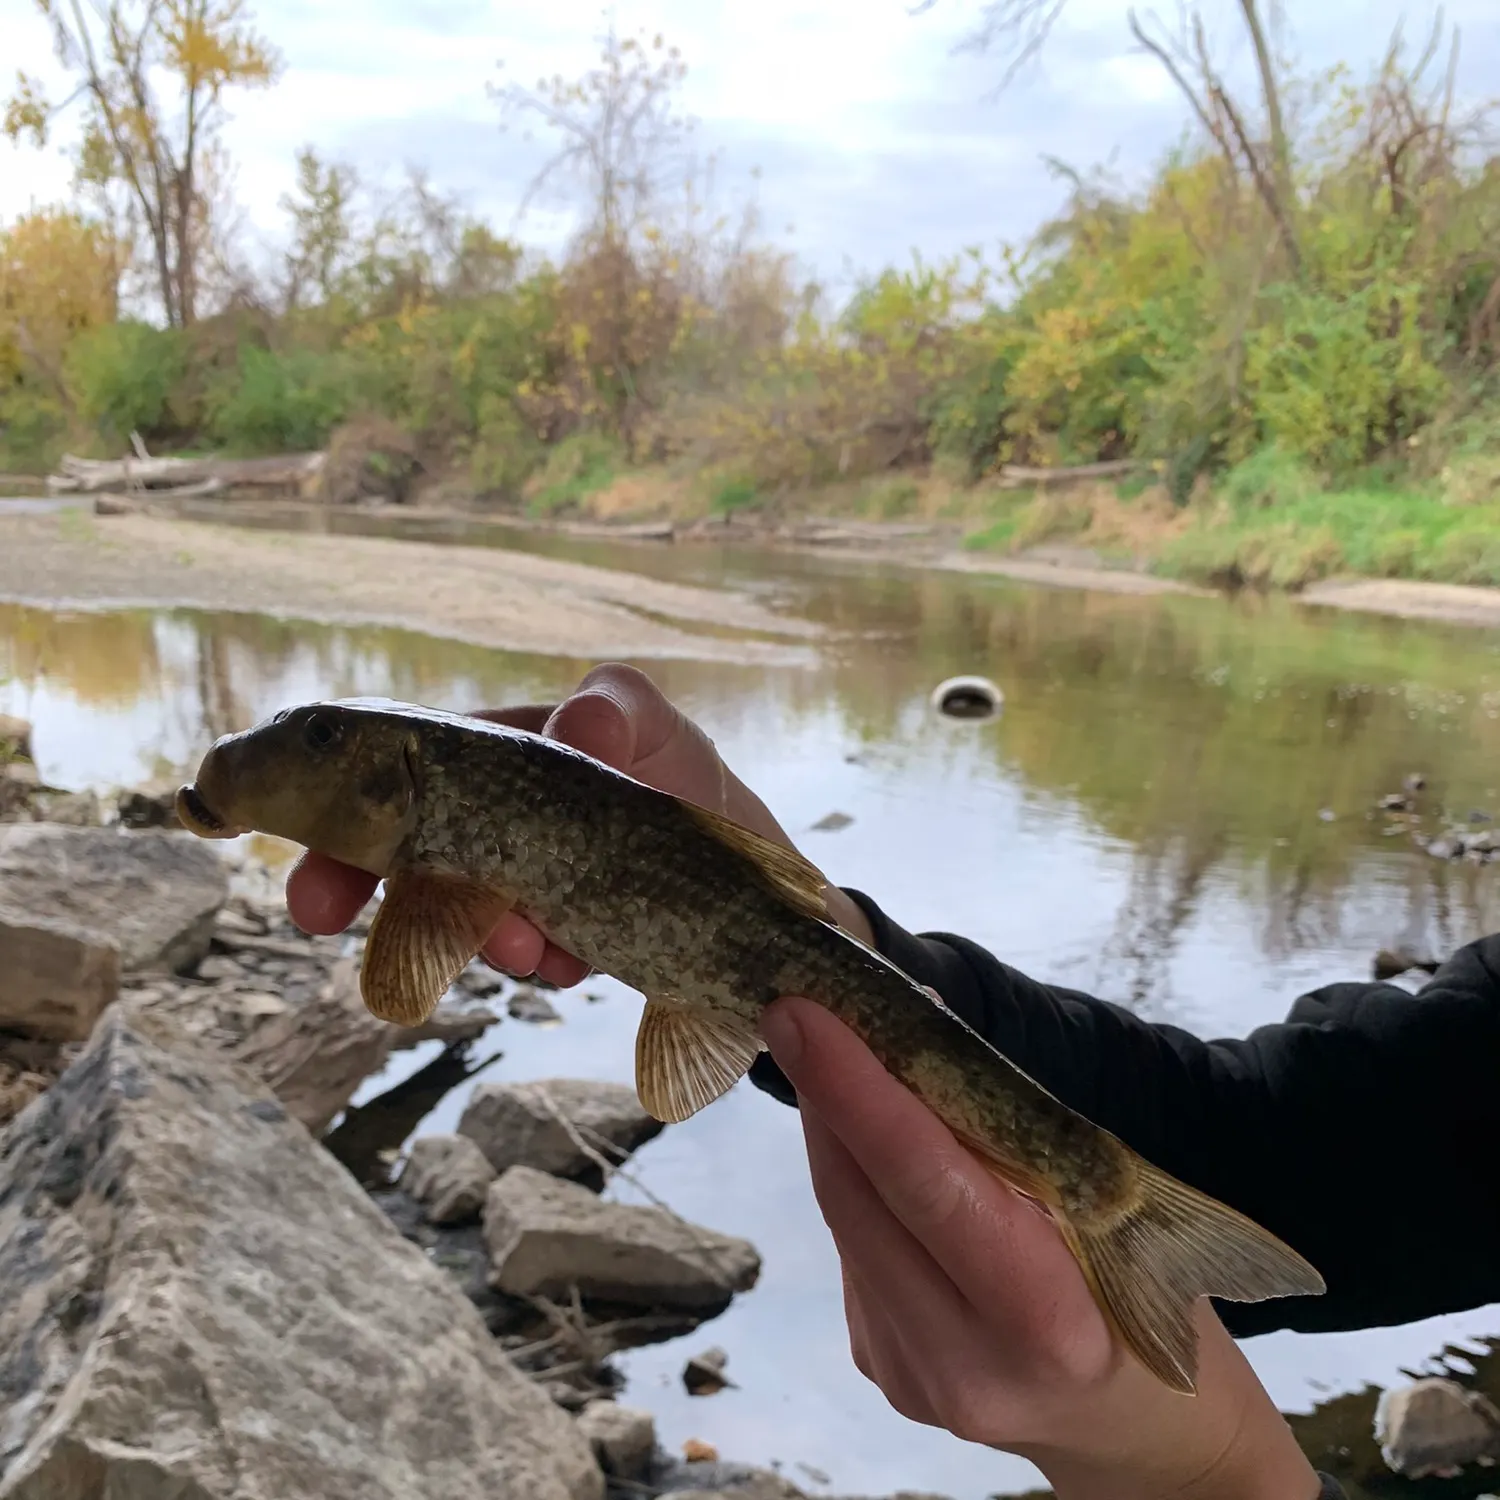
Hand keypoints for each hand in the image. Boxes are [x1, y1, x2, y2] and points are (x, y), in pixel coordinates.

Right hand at [284, 662, 874, 973]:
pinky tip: (579, 950)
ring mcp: (523, 887)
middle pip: (402, 851)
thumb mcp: (661, 735)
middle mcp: (497, 821)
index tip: (311, 877)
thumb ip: (624, 714)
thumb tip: (582, 726)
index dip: (336, 812)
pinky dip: (542, 955)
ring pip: (464, 914)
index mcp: (498, 755)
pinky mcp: (558, 940)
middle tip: (339, 924)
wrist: (762, 898)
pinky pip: (527, 953)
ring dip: (481, 932)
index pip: (393, 770)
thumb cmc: (691, 790)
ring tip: (536, 939)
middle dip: (366, 891)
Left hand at [758, 997, 1323, 1499]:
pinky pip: (854, 1252)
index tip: (806, 1015)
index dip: (860, 1094)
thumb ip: (1015, 1144)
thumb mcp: (1117, 1216)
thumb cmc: (1155, 1298)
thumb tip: (917, 1033)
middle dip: (823, 1095)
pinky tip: (871, 1148)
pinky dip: (857, 1185)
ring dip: (834, 1132)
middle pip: (862, 1203)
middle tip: (797, 1007)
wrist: (1142, 1434)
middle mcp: (965, 1365)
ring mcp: (913, 1378)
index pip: (930, 1188)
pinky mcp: (884, 1369)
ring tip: (835, 1054)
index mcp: (1047, 1325)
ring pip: (846, 1224)